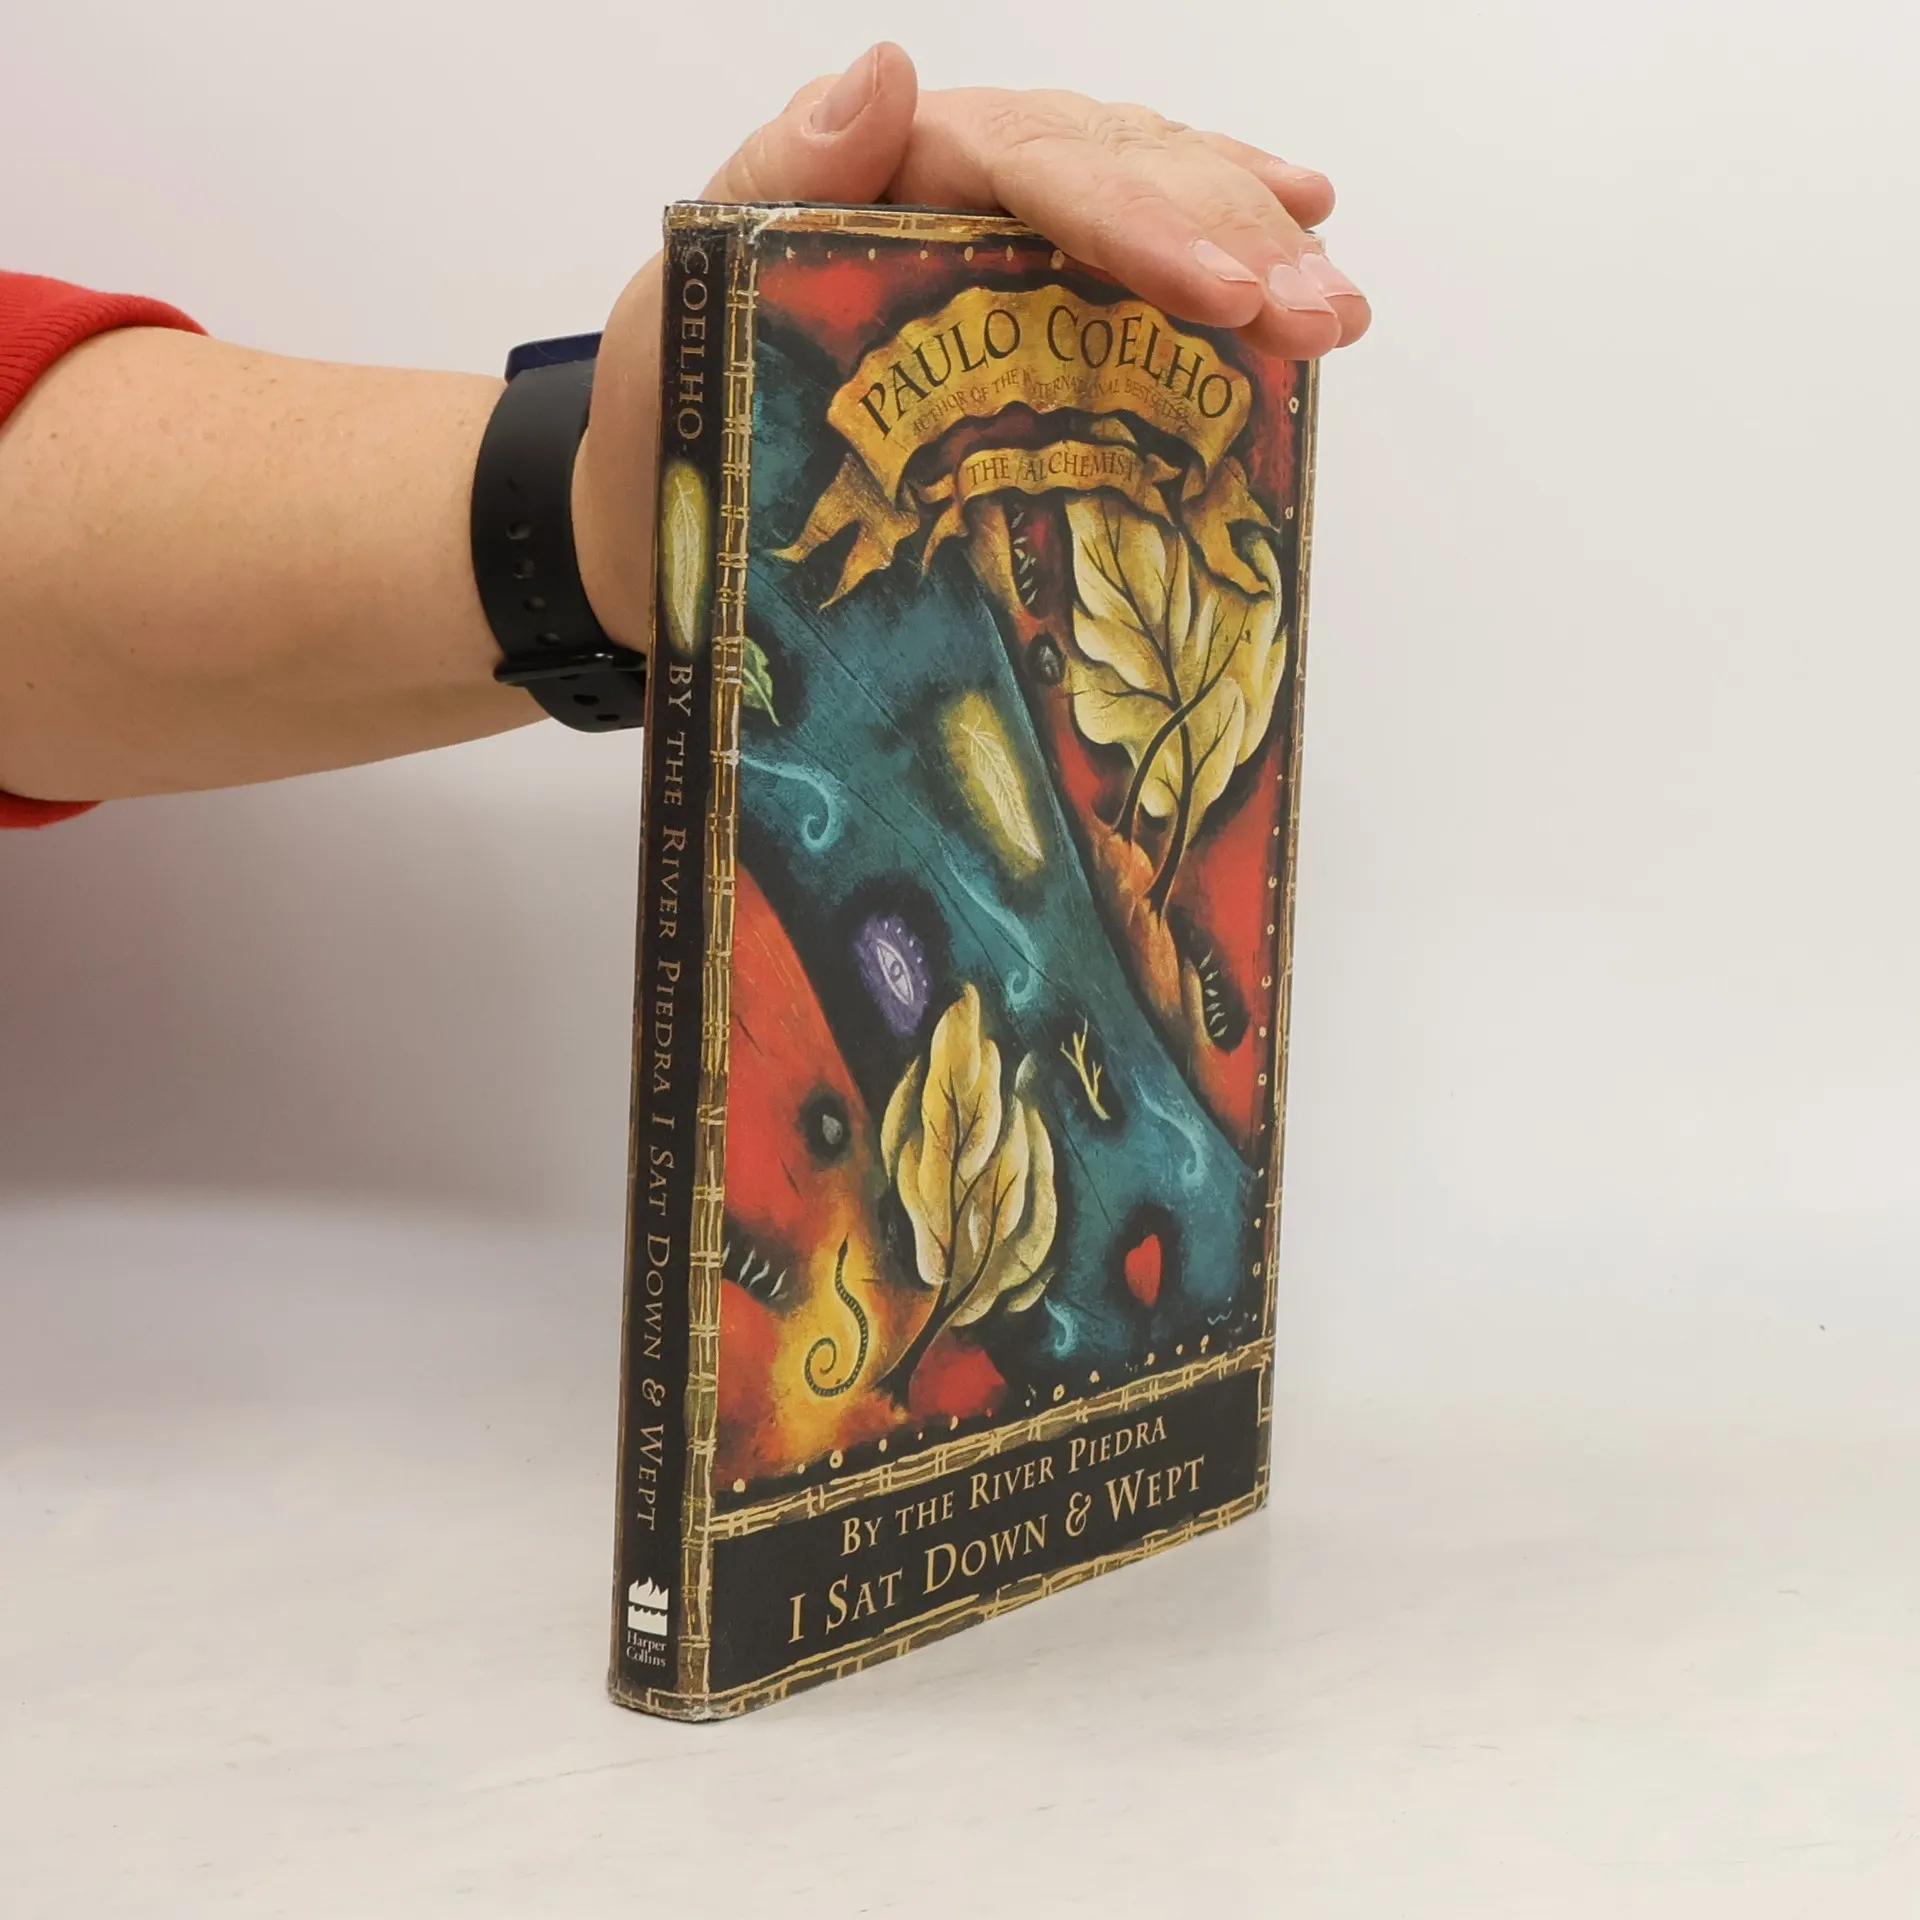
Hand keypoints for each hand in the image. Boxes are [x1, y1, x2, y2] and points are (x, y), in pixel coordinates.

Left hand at [573, 44, 1367, 649]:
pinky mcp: (1023, 313)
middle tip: (1321, 316)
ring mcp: (1000, 247)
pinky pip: (1133, 250)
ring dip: (1254, 245)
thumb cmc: (674, 405)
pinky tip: (1294, 236)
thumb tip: (884, 75)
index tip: (1223, 292)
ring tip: (1333, 305)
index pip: (1038, 166)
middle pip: (1119, 176)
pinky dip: (1217, 239)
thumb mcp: (690, 293)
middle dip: (1233, 239)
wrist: (658, 504)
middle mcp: (962, 189)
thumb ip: (778, 180)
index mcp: (893, 173)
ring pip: (1148, 202)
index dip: (1141, 219)